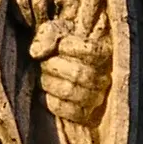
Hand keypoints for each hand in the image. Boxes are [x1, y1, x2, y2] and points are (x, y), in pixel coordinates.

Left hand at [20, 0, 111, 127]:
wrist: (62, 63)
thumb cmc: (62, 42)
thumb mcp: (57, 29)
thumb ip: (49, 33)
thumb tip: (36, 52)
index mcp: (104, 50)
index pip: (94, 52)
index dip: (72, 47)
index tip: (61, 44)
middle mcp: (106, 74)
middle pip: (80, 74)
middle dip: (53, 67)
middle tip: (44, 63)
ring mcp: (98, 96)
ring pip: (72, 92)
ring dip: (49, 84)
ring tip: (44, 77)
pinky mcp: (88, 114)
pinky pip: (69, 112)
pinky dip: (52, 102)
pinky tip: (46, 94)